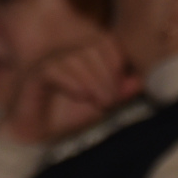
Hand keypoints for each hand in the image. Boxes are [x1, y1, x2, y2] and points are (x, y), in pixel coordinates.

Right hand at [0, 35, 141, 145]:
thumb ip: (119, 92)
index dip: (117, 63)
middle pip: (92, 48)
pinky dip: (71, 81)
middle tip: (110, 101)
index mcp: (82, 54)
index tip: (121, 89)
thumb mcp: (100, 105)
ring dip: (91, 81)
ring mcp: (50, 60)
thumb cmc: (66, 117)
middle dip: (106, 76)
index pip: (106, 43)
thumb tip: (141, 81)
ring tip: (98, 102)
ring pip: (75, 59)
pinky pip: (55, 69)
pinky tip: (80, 96)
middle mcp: (66, 52)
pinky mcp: (36, 73)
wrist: (36, 135)